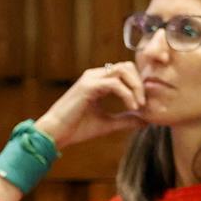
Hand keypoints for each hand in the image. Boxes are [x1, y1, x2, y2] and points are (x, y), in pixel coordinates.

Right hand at [33, 62, 148, 149]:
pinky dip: (127, 95)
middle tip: (145, 102)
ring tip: (140, 105)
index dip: (138, 84)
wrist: (55, 133)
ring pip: (122, 70)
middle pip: (126, 66)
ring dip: (135, 87)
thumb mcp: (108, 124)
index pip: (125, 72)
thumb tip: (145, 120)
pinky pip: (115, 84)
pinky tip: (132, 108)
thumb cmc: (76, 128)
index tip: (145, 103)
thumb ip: (125, 120)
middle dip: (139, 83)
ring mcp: (91, 79)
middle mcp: (94, 76)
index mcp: (98, 81)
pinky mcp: (88, 86)